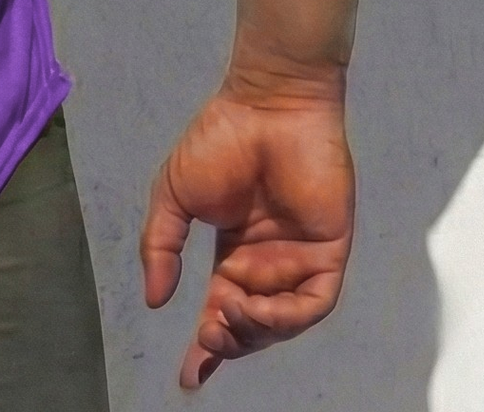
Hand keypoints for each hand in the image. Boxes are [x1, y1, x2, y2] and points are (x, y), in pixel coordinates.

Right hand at [141, 82, 354, 389]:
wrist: (265, 106)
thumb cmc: (218, 140)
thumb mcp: (174, 195)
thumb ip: (162, 245)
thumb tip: (155, 299)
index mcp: (235, 253)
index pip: (221, 311)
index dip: (207, 347)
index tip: (189, 378)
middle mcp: (269, 264)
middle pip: (252, 325)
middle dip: (229, 341)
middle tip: (209, 337)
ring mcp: (300, 259)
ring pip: (283, 322)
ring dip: (256, 331)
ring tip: (228, 318)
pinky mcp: (329, 251)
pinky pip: (314, 302)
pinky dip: (287, 315)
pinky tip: (258, 308)